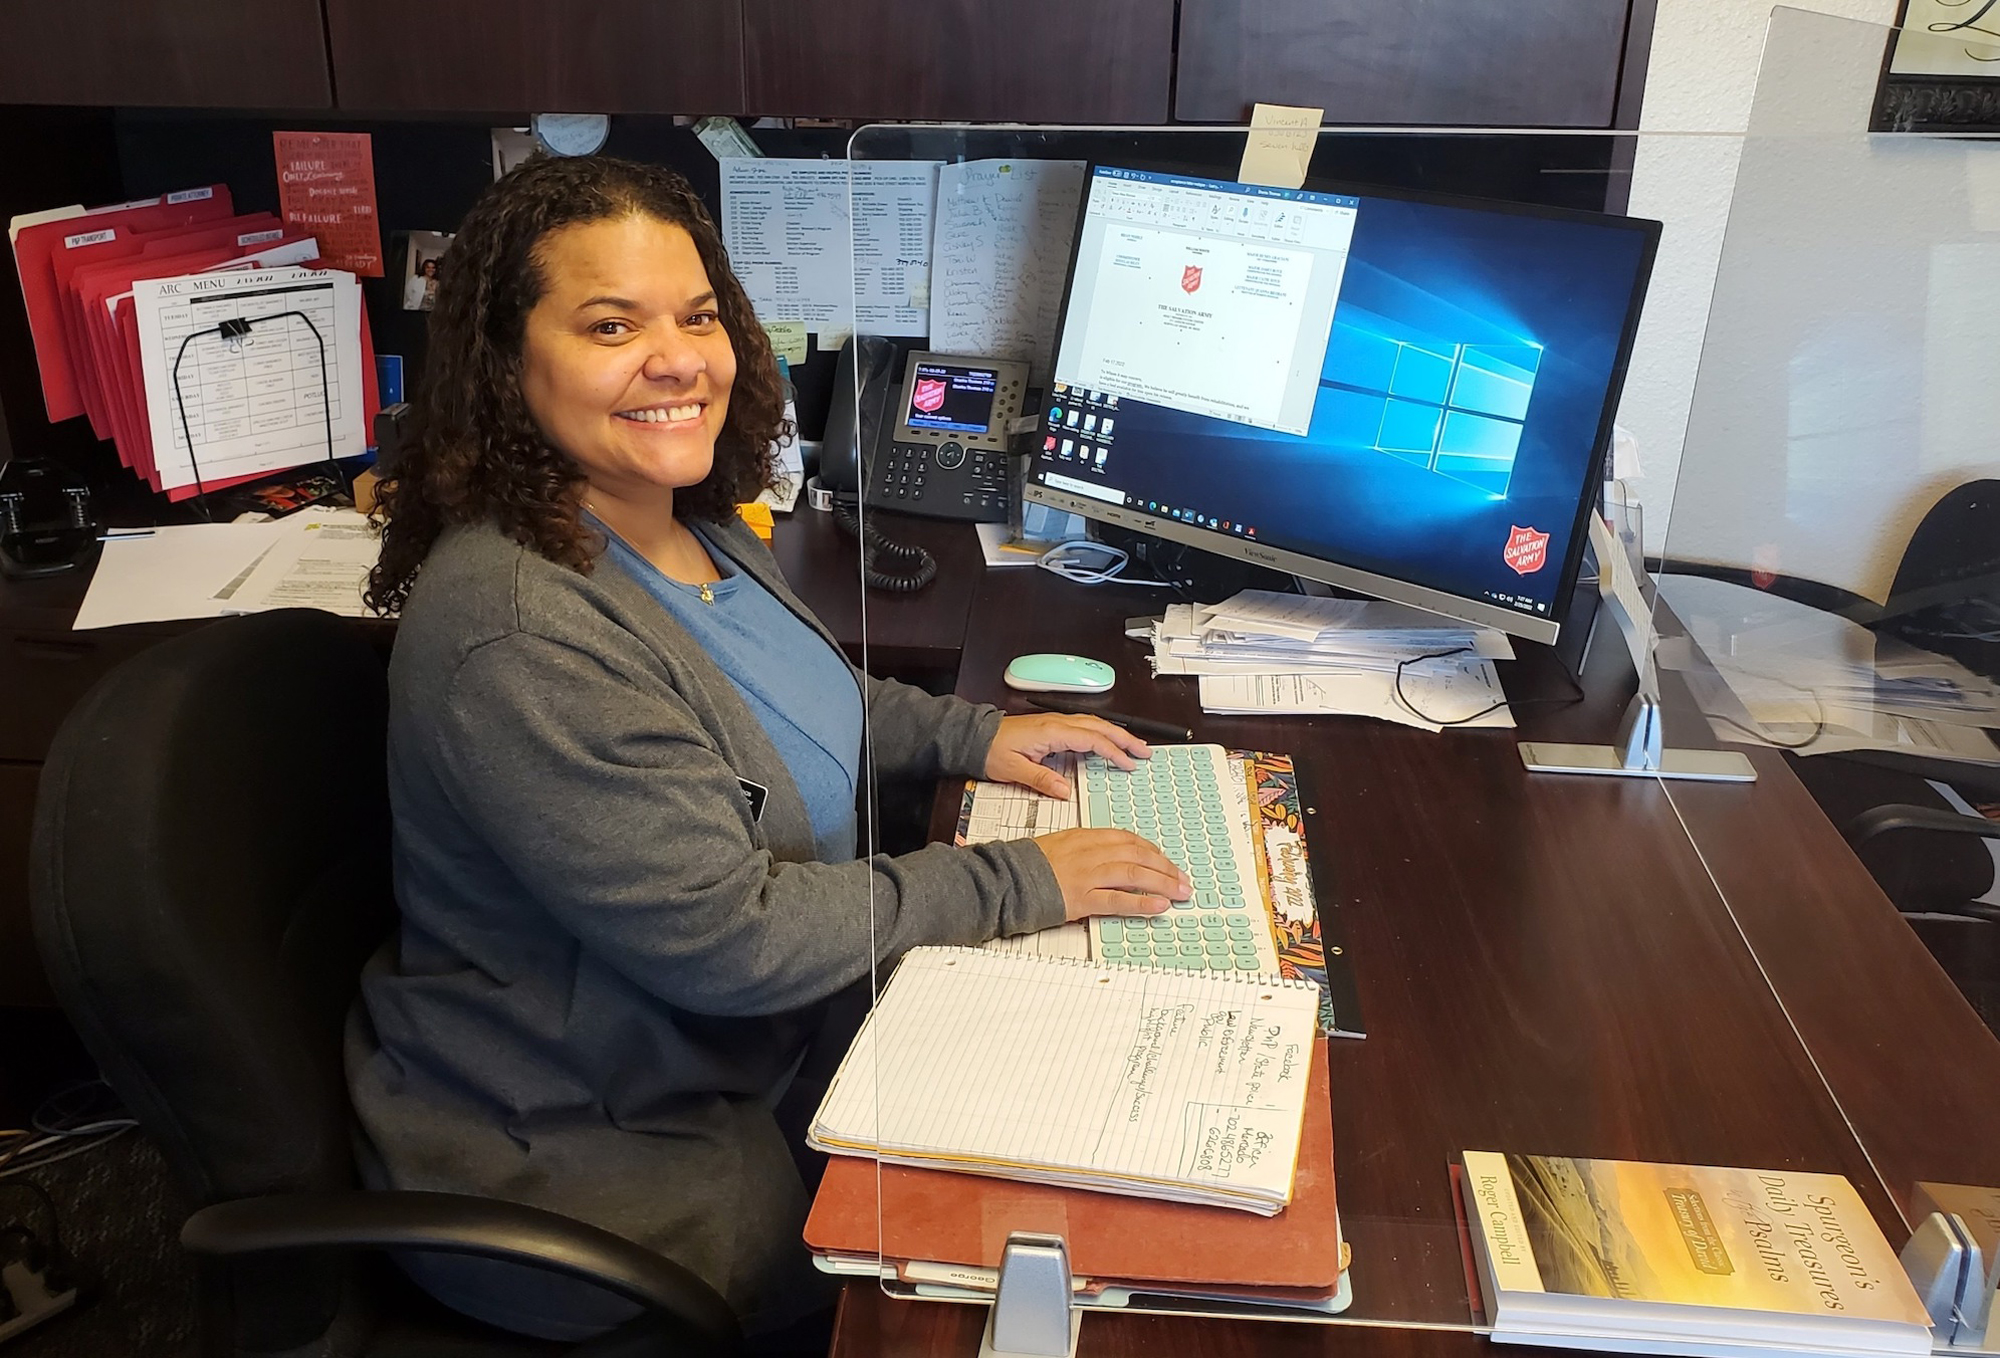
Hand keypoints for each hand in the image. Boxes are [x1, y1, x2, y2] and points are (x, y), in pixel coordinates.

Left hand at [984, 713, 1150, 799]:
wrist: (976, 736)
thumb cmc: (992, 750)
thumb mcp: (1013, 769)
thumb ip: (1041, 779)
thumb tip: (1065, 791)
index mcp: (1052, 732)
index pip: (1091, 739)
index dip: (1113, 751)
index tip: (1128, 763)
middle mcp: (1058, 724)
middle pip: (1100, 727)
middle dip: (1125, 738)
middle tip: (1144, 751)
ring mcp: (1056, 723)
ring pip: (1095, 724)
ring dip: (1116, 734)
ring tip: (1134, 746)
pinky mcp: (1053, 727)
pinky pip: (1085, 727)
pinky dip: (1102, 733)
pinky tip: (1108, 741)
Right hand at [1033, 828, 1191, 921]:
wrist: (1007, 878)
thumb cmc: (1029, 864)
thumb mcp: (1060, 844)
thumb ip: (1085, 847)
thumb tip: (1108, 855)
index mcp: (1085, 837)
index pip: (1128, 840)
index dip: (1152, 851)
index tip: (1166, 862)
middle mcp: (1090, 852)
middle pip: (1138, 855)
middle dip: (1165, 868)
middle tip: (1183, 880)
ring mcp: (1087, 875)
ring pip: (1134, 874)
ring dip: (1163, 883)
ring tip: (1180, 893)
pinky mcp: (1082, 898)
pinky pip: (1118, 900)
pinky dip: (1141, 903)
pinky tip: (1159, 906)